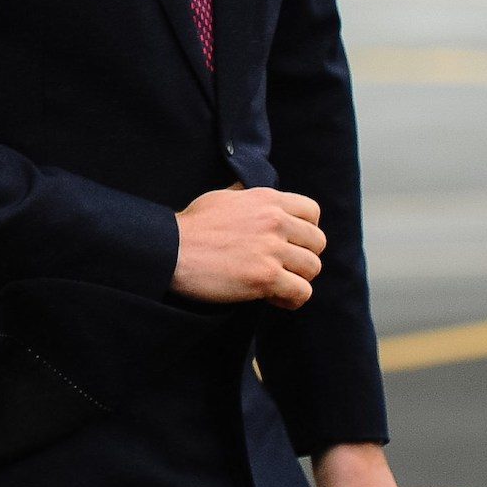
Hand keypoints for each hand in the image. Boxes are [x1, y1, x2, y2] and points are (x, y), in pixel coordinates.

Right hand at [170, 186, 324, 308]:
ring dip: (297, 279)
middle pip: (317, 243)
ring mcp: (272, 249)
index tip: (291, 242)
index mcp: (266, 199)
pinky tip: (272, 297)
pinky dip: (290, 299)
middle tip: (282, 266)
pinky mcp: (266, 276)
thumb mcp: (220, 198)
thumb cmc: (191, 227)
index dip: (305, 229)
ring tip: (275, 283)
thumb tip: (249, 188)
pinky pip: (302, 292)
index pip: (312, 211)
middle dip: (303, 256)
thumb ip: (244, 194)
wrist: (169, 250)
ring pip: (312, 268)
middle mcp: (274, 221)